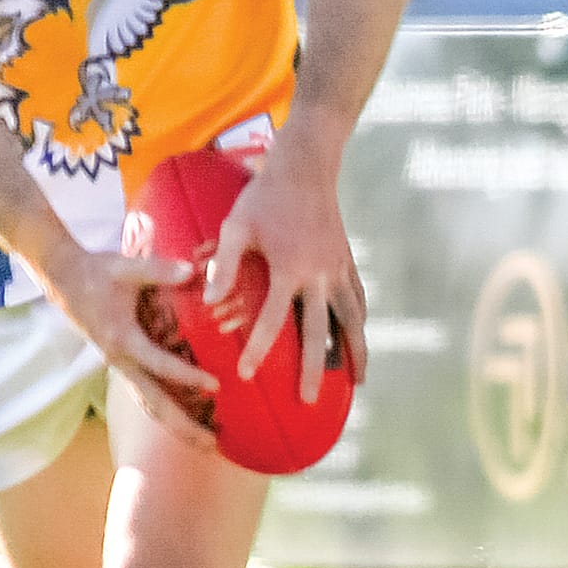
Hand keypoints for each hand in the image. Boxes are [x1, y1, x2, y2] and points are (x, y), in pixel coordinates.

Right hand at [41, 247, 218, 449]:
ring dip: (177, 425)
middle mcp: (119, 361)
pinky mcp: (121, 364)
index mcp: (121, 339)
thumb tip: (192, 270)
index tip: (216, 385)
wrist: (63, 278)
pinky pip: (145, 394)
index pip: (160, 365)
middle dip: (184, 426)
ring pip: (149, 405)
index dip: (188, 376)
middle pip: (154, 404)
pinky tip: (187, 417)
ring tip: (205, 442)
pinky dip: (166, 410)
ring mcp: (119, 366)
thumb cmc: (95, 272)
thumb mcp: (125, 267)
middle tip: (214, 444)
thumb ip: (159, 270)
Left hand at [206, 129, 366, 399]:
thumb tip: (207, 302)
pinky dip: (360, 324)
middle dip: (314, 368)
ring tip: (357, 383)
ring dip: (355, 352)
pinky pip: (358, 301)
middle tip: (308, 401)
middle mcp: (319, 274)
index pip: (273, 319)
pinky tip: (359, 342)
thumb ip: (224, 264)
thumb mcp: (236, 225)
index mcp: (290, 268)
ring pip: (352, 320)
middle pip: (320, 331)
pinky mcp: (347, 263)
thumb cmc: (264, 196)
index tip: (245, 375)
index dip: (258, 349)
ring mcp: (338, 269)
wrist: (307, 167)